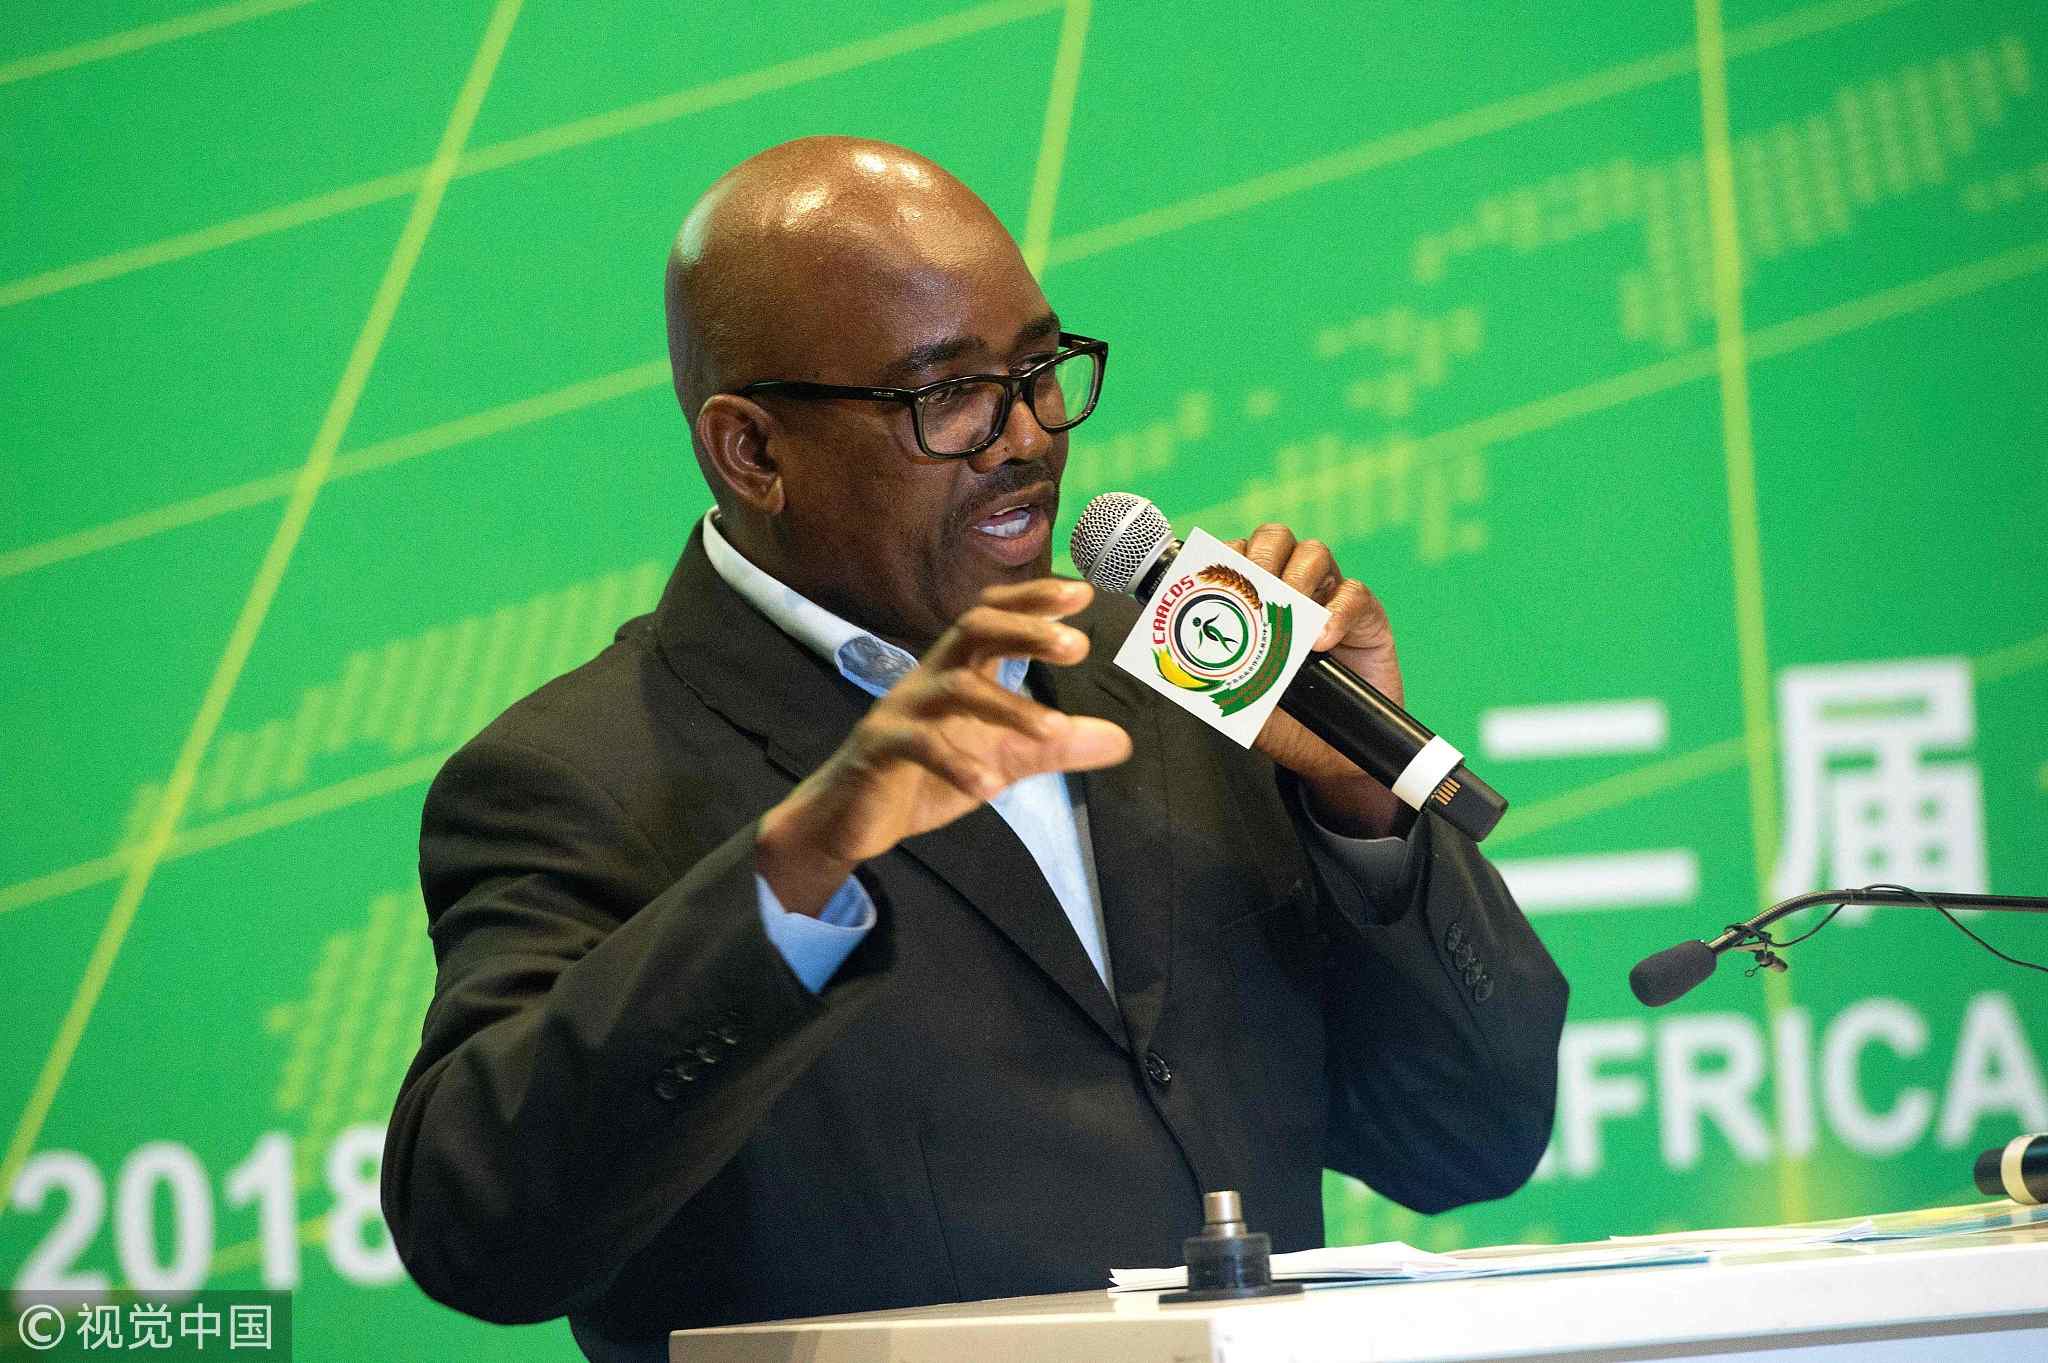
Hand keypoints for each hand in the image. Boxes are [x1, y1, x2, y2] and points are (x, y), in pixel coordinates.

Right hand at [756, 579, 1131, 914]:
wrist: (854, 817)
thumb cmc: (927, 774)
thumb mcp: (1004, 759)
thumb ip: (1057, 747)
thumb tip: (1123, 740)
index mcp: (959, 670)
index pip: (995, 617)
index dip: (1034, 601)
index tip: (1082, 595)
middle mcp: (930, 677)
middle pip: (972, 629)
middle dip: (1025, 630)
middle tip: (1077, 646)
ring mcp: (902, 709)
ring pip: (954, 688)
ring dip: (1007, 707)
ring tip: (1052, 731)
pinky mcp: (879, 748)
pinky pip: (917, 746)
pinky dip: (956, 764)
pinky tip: (989, 788)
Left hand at [1228, 524, 1411, 838]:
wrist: (1331, 754)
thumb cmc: (1284, 719)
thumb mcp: (1241, 699)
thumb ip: (1215, 675)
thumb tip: (1174, 662)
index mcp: (1255, 597)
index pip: (1237, 554)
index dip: (1223, 559)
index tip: (1213, 582)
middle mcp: (1290, 586)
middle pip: (1274, 539)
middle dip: (1259, 557)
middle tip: (1253, 596)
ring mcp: (1328, 596)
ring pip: (1314, 554)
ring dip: (1296, 579)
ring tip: (1289, 619)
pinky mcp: (1365, 616)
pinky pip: (1354, 594)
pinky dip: (1336, 613)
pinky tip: (1321, 642)